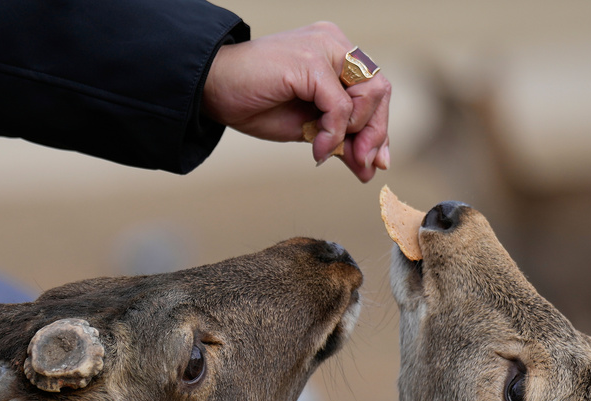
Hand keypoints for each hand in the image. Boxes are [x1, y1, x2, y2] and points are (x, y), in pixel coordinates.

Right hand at [202, 22, 390, 182]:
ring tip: (330, 153)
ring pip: (369, 93)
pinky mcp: (311, 60)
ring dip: (357, 132)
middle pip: (379, 89)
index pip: (374, 90)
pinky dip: (333, 133)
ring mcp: (324, 47)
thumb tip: (369, 166)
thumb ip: (339, 139)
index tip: (374, 161)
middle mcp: (334, 44)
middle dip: (376, 133)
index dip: (379, 127)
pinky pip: (340, 106)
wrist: (212, 90)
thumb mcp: (307, 128)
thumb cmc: (253, 104)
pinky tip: (317, 150)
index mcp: (335, 54)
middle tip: (364, 165)